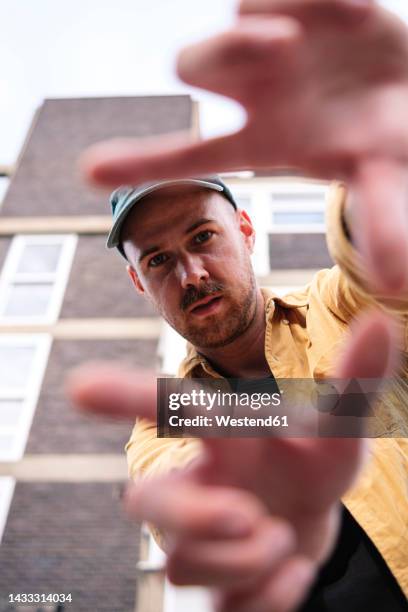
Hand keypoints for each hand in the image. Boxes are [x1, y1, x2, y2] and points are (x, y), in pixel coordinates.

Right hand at [66, 311, 395, 610]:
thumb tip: (382, 323)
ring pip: (181, 563)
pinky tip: (291, 573)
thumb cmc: (312, 460)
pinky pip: (217, 608)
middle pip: (146, 501)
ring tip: (282, 538)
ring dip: (243, 560)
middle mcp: (197, 483)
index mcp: (220, 436)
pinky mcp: (216, 587)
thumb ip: (356, 381)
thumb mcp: (341, 425)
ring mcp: (201, 539)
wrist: (313, 513)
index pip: (167, 410)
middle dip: (193, 515)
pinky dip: (264, 600)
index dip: (124, 396)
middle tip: (248, 515)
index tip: (79, 386)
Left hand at [80, 0, 407, 293]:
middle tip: (280, 51)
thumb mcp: (384, 178)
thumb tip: (395, 281)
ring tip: (301, 41)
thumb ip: (386, 222)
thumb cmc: (387, 143)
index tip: (87, 172)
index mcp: (262, 140)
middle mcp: (258, 90)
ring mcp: (279, 41)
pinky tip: (352, 14)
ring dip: (261, 20)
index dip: (143, 162)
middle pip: (197, 64)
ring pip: (241, 9)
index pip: (192, 155)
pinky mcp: (310, 0)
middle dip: (224, 52)